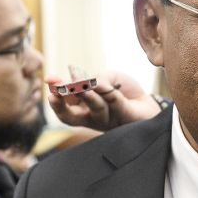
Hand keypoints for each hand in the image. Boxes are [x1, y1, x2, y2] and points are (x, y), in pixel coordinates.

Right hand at [46, 69, 160, 129]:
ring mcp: (108, 120)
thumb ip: (92, 78)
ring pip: (95, 108)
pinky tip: (101, 83)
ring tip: (81, 85)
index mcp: (82, 108)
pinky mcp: (123, 117)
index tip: (48, 80)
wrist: (148, 101)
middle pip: (71, 117)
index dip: (55, 94)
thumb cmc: (123, 91)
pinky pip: (114, 103)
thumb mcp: (105, 78)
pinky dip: (107, 92)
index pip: (64, 105)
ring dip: (87, 95)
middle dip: (61, 104)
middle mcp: (91, 118)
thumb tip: (79, 79)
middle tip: (55, 92)